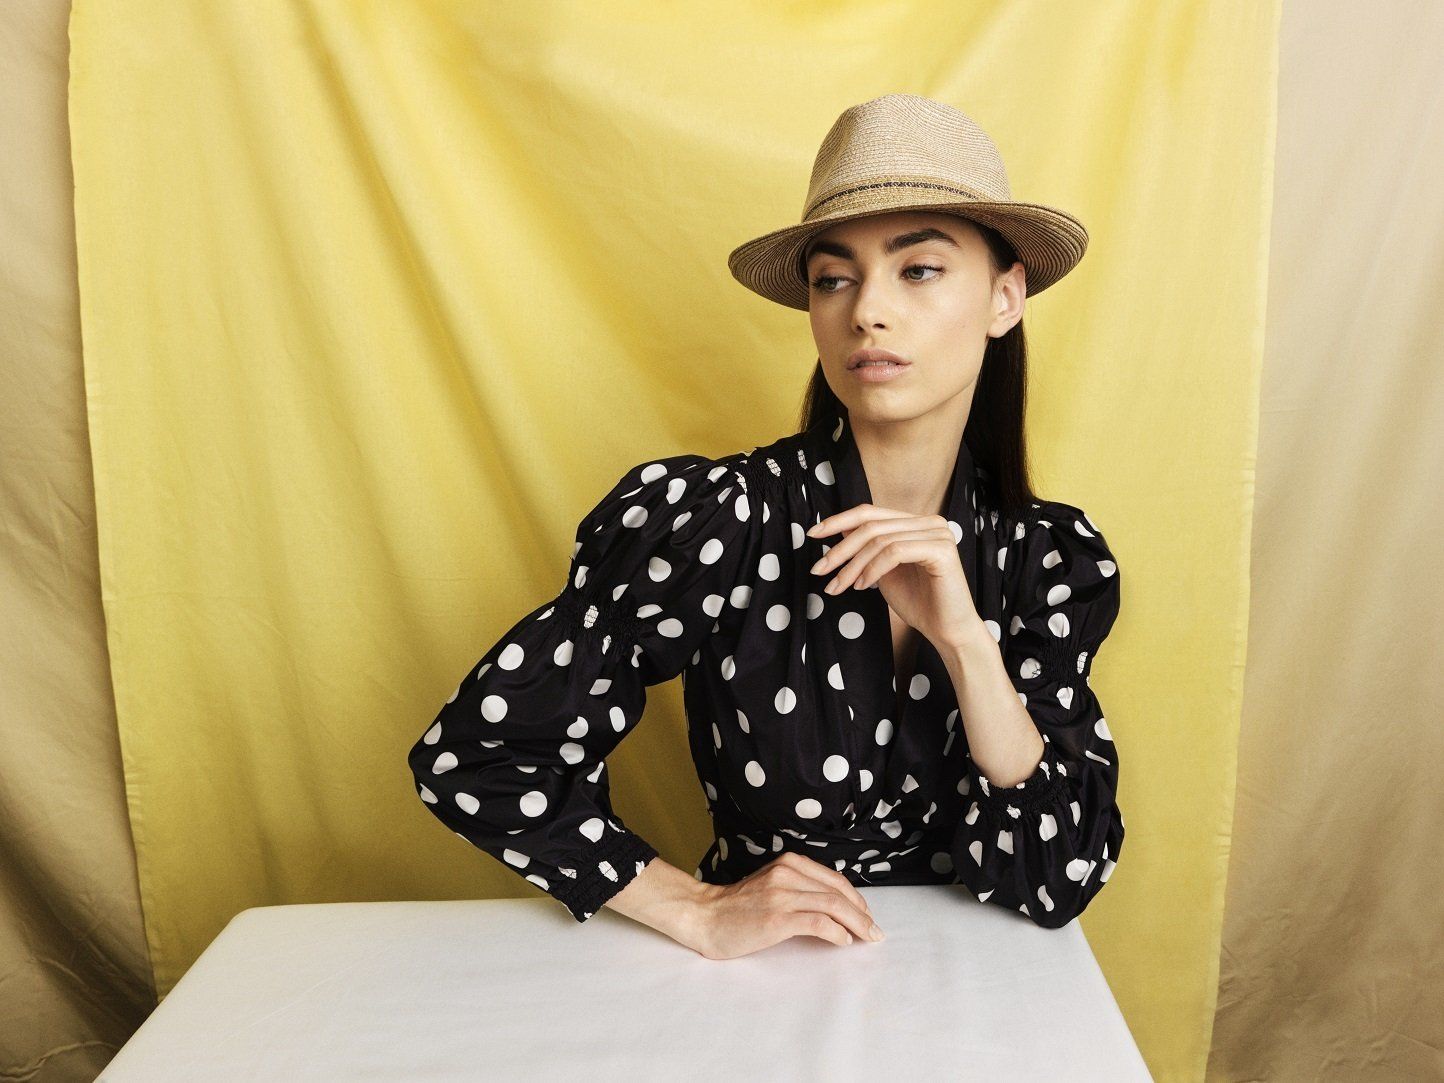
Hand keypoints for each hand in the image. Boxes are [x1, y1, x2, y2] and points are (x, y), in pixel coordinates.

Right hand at [688, 852, 884, 959]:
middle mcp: (787, 874)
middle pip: (838, 892)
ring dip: (856, 924)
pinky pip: (817, 923)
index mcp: (788, 863)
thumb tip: (834, 906)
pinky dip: (836, 932)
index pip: (834, 879)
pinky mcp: (777, 917)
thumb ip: (798, 887)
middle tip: (875, 932)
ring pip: (832, 905)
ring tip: (867, 938)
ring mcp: (781, 894)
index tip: (866, 915)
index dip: (856, 899)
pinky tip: (843, 942)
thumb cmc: (737, 907)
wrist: (704, 916)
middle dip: (862, 913)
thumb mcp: (771, 885)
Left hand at [806, 504, 980, 648]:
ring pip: (880, 540)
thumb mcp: (881, 571)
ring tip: (839, 586)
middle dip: (840, 549)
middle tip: (819, 570)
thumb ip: (865, 549)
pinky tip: (863, 586)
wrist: (947, 631)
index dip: (838, 520)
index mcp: (916, 522)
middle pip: (871, 525)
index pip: (870, 512)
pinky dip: (873, 569)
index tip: (812, 535)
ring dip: (853, 565)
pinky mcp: (942, 549)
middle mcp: (929, 521)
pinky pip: (895, 552)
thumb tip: (838, 528)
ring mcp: (938, 532)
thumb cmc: (918, 603)